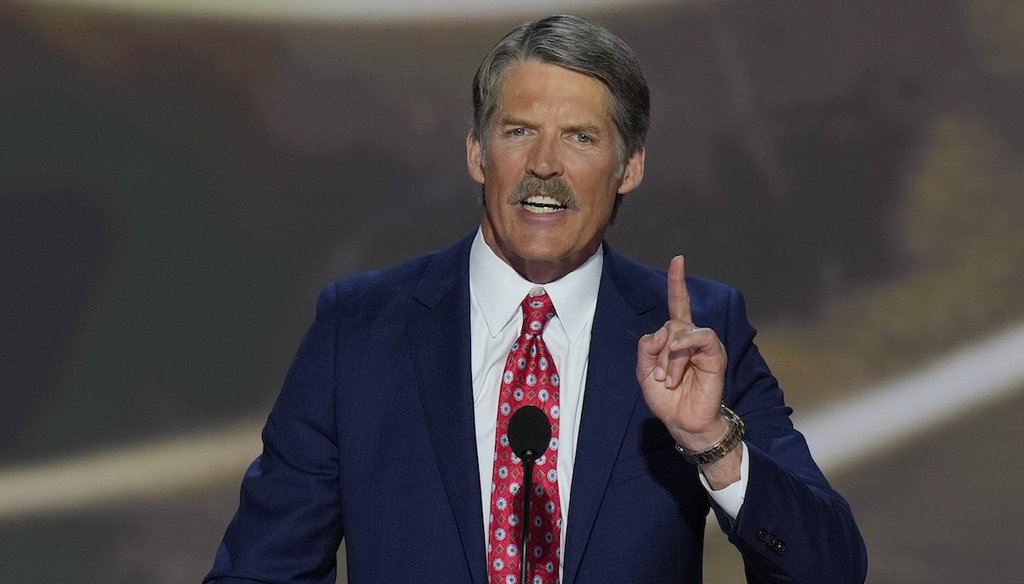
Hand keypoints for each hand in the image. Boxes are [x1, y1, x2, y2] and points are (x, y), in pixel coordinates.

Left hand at [637, 256, 728, 452]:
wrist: (682, 421)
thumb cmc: (666, 398)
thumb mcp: (644, 371)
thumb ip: (647, 347)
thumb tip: (664, 333)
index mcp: (675, 338)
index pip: (678, 304)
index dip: (678, 283)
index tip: (678, 260)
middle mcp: (691, 337)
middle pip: (669, 324)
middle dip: (658, 353)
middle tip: (661, 378)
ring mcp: (704, 345)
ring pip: (680, 331)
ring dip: (669, 358)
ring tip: (669, 380)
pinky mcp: (715, 354)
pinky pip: (701, 337)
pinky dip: (685, 345)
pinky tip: (678, 359)